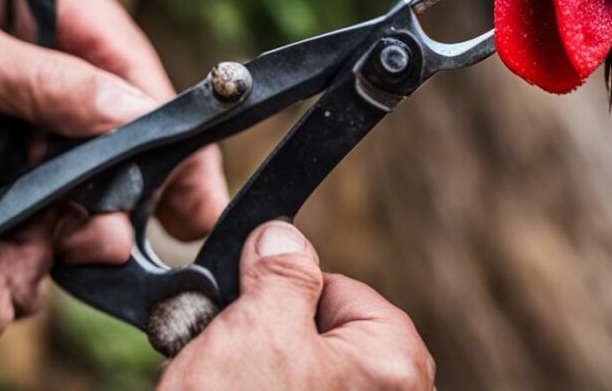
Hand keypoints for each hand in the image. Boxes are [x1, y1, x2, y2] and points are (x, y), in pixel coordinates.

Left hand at [0, 0, 227, 357]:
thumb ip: (56, 86)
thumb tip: (139, 112)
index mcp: (36, 25)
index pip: (127, 68)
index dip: (165, 123)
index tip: (191, 182)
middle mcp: (38, 95)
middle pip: (114, 159)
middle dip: (104, 214)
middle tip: (97, 245)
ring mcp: (16, 162)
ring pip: (68, 226)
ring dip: (36, 268)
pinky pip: (16, 266)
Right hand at [158, 222, 435, 390]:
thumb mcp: (260, 328)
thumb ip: (282, 272)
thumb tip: (283, 236)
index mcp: (394, 364)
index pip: (337, 290)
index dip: (280, 294)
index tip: (243, 309)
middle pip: (310, 337)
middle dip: (258, 341)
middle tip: (224, 361)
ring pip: (285, 375)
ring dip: (242, 373)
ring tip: (218, 387)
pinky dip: (243, 390)